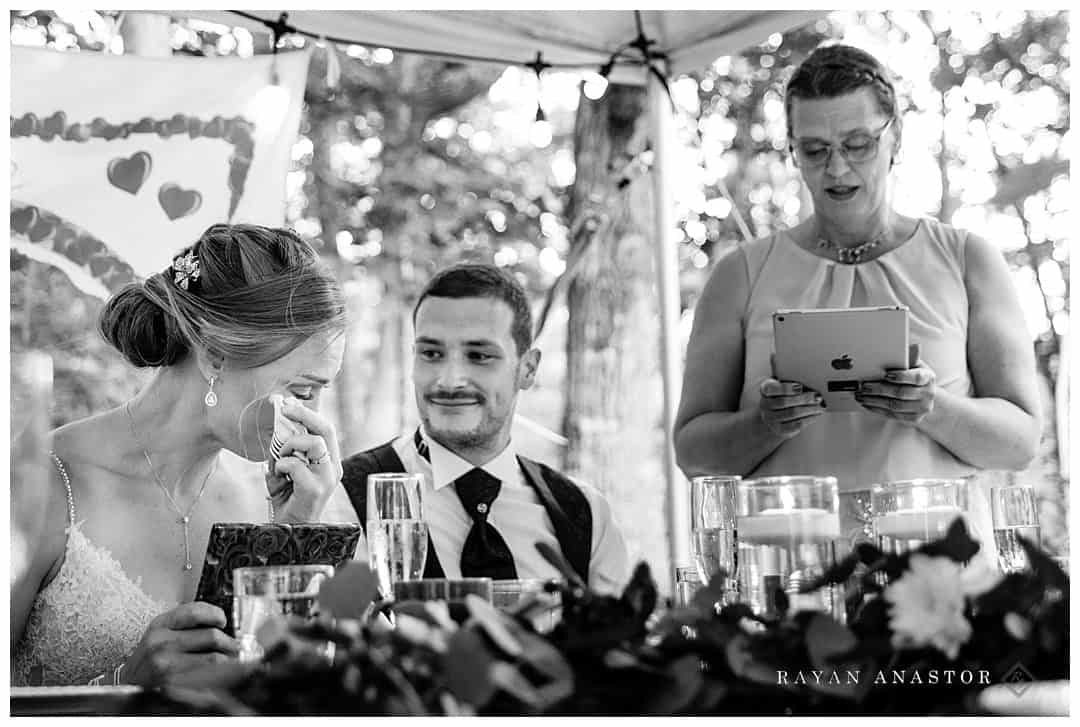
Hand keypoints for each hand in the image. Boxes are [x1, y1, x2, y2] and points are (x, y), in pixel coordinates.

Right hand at [122, 602, 238, 685]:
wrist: (128, 683)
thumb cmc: (148, 658)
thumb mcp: (160, 632)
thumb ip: (186, 624)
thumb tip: (220, 623)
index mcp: (160, 625)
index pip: (195, 611)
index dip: (216, 614)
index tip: (223, 621)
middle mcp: (162, 642)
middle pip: (211, 636)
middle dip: (229, 642)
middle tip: (234, 646)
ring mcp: (166, 664)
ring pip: (213, 658)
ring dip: (228, 659)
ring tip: (230, 660)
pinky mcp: (172, 683)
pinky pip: (206, 677)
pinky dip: (219, 675)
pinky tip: (220, 674)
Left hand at [266, 396, 342, 521]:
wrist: (287, 532)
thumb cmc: (286, 499)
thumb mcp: (286, 469)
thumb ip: (286, 449)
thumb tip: (280, 421)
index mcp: (330, 462)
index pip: (326, 428)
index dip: (308, 412)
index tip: (288, 402)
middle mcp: (333, 468)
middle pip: (325, 429)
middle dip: (303, 414)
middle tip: (284, 409)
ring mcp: (327, 480)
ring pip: (313, 443)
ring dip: (289, 446)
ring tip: (280, 460)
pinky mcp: (316, 490)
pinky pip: (295, 464)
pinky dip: (280, 465)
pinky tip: (277, 476)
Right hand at [758, 378, 825, 438]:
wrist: (774, 418)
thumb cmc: (785, 396)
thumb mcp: (785, 387)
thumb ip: (793, 384)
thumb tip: (812, 385)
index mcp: (765, 389)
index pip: (771, 389)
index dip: (786, 388)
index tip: (800, 387)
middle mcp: (764, 404)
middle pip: (783, 402)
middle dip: (803, 398)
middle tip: (817, 396)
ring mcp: (770, 418)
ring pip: (792, 413)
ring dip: (809, 409)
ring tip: (820, 406)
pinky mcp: (779, 429)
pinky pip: (796, 424)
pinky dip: (808, 418)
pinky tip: (816, 414)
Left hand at [854, 344, 935, 424]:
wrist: (925, 396)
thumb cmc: (915, 376)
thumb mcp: (914, 365)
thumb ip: (906, 359)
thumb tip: (899, 349)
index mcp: (928, 377)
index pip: (916, 377)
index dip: (901, 376)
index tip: (886, 374)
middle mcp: (928, 394)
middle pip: (901, 393)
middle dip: (879, 389)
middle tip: (863, 386)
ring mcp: (921, 408)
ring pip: (895, 406)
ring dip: (874, 400)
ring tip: (860, 395)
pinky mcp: (913, 418)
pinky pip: (892, 415)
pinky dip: (877, 409)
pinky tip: (867, 403)